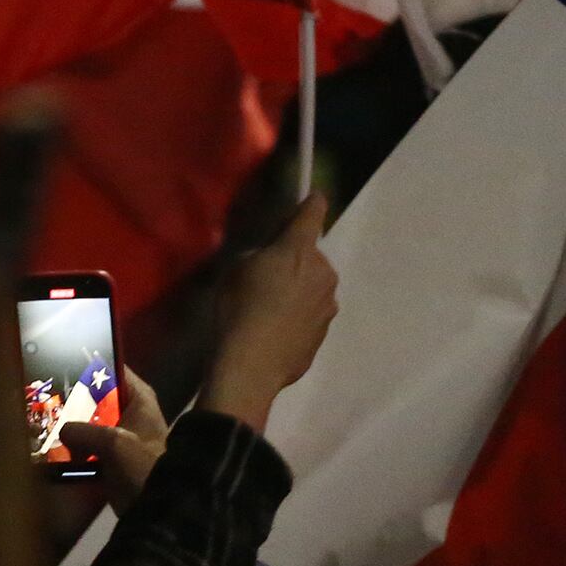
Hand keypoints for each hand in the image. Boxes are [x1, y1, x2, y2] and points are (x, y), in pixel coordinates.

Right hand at [59, 363, 168, 501]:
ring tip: (44, 419)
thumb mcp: (114, 442)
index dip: (95, 364)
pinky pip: (88, 450)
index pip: (119, 372)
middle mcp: (132, 417)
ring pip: (91, 426)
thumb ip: (84, 431)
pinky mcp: (114, 464)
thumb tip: (62, 431)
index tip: (67, 360)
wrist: (160, 512)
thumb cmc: (144, 467)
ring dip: (72, 427)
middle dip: (76, 399)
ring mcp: (123, 442)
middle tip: (47, 391)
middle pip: (99, 400)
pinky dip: (74, 450)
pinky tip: (52, 449)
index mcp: (141, 403)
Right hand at [205, 192, 336, 430]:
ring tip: (270, 307)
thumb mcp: (236, 269)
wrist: (252, 366)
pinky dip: (299, 314)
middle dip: (296, 257)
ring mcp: (329, 303)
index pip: (313, 212)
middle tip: (268, 273)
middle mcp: (323, 271)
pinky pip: (312, 312)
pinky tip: (276, 328)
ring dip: (299, 287)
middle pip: (312, 253)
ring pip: (315, 284)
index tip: (309, 199)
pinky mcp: (326, 330)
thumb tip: (272, 256)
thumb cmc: (238, 309)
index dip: (310, 202)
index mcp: (299, 249)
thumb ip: (260, 254)